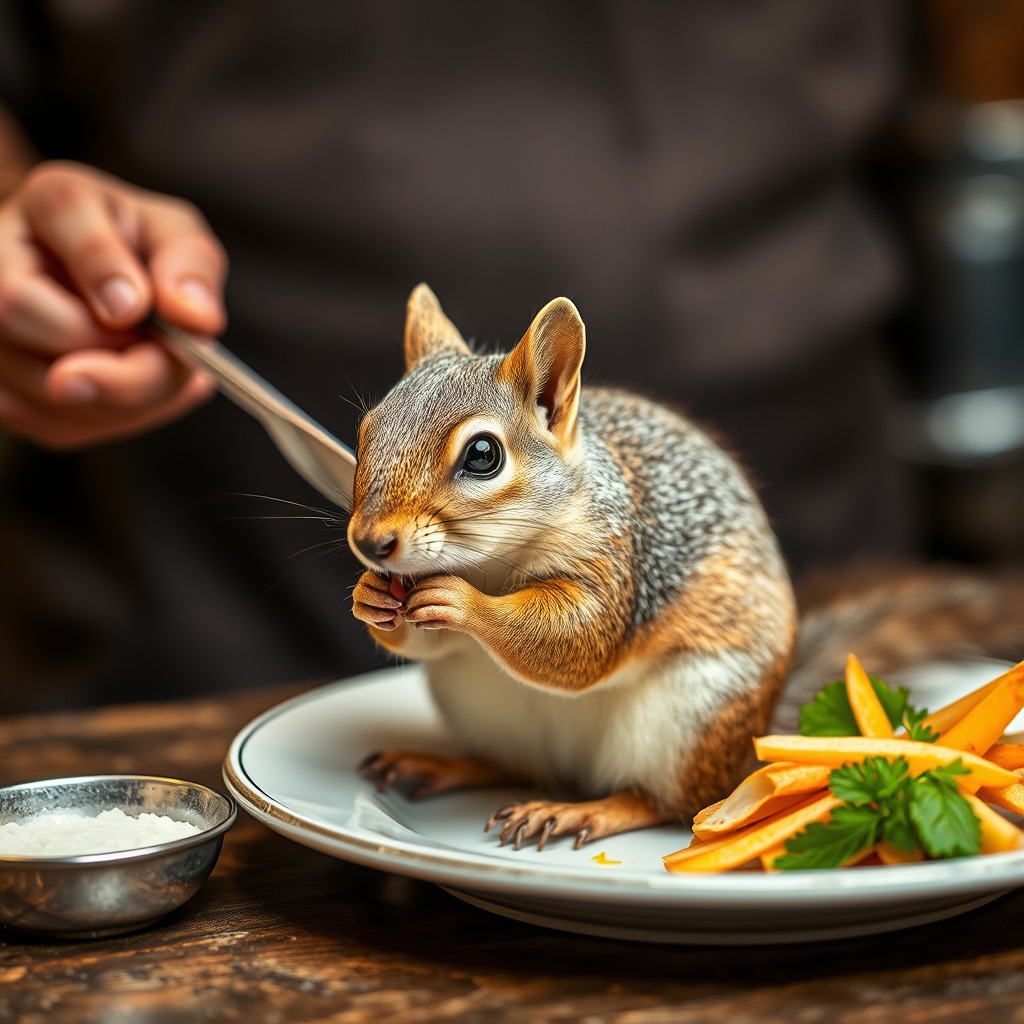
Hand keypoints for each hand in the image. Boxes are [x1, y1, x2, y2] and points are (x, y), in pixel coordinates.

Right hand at [0, 160, 227, 447]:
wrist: (115, 291)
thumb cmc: (144, 256)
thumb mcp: (179, 239)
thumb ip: (191, 267)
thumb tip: (196, 320)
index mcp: (56, 202)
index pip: (62, 216)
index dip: (101, 267)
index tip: (135, 309)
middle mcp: (0, 254)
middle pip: (18, 312)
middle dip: (117, 358)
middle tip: (177, 365)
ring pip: (35, 381)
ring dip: (124, 398)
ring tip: (161, 374)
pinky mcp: (0, 384)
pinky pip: (50, 424)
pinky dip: (109, 422)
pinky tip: (136, 395)